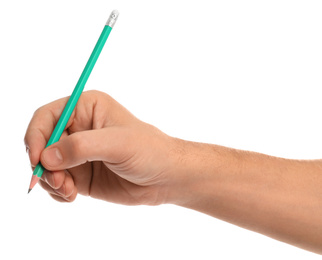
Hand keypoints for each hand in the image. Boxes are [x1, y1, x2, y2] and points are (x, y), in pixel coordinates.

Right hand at [24, 90, 177, 204]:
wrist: (165, 178)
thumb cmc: (150, 151)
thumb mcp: (118, 144)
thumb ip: (81, 147)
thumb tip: (46, 157)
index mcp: (86, 108)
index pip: (47, 117)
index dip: (35, 136)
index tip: (36, 160)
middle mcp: (79, 128)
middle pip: (41, 143)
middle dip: (42, 164)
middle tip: (57, 182)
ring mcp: (78, 153)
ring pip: (46, 166)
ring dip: (50, 181)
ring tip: (68, 191)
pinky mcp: (81, 174)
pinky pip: (56, 182)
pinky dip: (57, 191)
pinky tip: (71, 196)